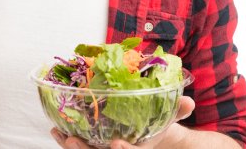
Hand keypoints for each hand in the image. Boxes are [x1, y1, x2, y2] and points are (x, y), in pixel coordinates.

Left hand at [51, 96, 194, 148]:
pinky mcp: (94, 144)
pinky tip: (56, 129)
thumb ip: (178, 110)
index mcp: (138, 148)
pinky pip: (79, 144)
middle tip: (73, 141)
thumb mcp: (169, 118)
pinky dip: (65, 139)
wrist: (151, 134)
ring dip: (71, 146)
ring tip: (60, 134)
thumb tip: (190, 101)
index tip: (116, 145)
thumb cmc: (158, 124)